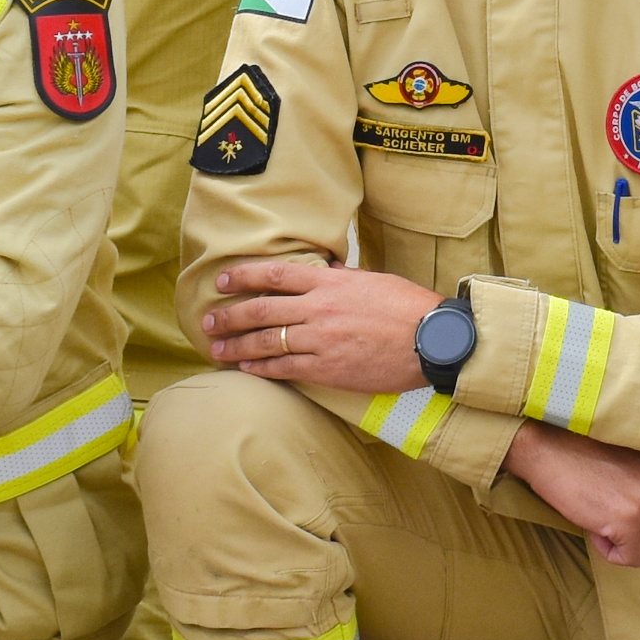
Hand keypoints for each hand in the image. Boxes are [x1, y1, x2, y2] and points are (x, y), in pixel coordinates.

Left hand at [200, 257, 441, 392]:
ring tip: (217, 349)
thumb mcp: (374, 281)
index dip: (244, 277)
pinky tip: (246, 368)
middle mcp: (319, 309)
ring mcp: (320, 340)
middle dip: (229, 316)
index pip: (276, 276)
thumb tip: (321, 271)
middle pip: (261, 310)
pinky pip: (284, 368)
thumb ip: (342, 278)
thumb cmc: (408, 307)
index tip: (223, 281)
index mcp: (330, 284)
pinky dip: (261, 368)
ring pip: (266, 341)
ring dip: (237, 345)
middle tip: (207, 321)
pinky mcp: (326, 369)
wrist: (431, 340)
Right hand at [504, 422, 639, 566]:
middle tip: (607, 512)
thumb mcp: (637, 471)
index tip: (619, 506)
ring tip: (601, 515)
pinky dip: (610, 552)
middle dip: (634, 537)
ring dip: (622, 544)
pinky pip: (630, 558)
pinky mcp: (630, 519)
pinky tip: (596, 525)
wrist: (551, 451)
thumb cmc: (588, 462)